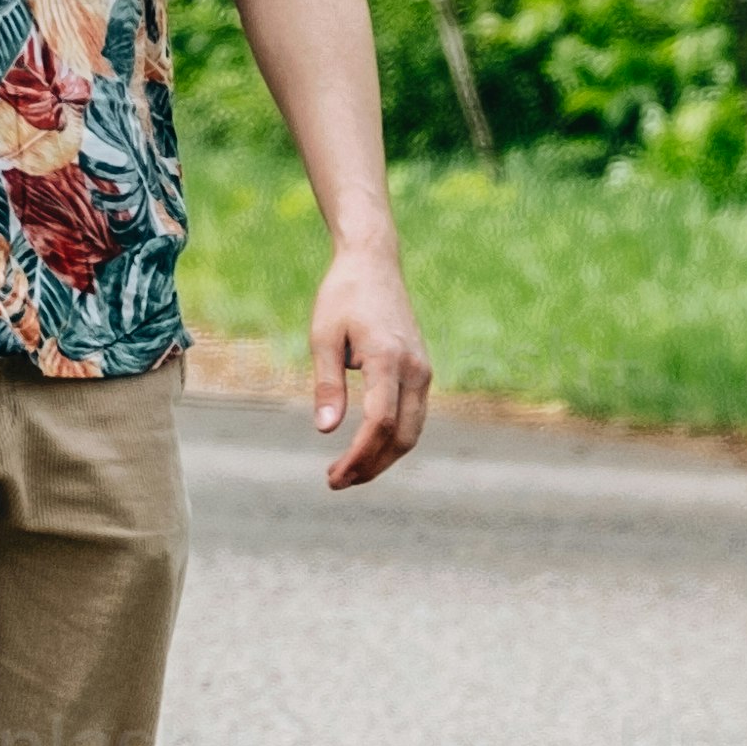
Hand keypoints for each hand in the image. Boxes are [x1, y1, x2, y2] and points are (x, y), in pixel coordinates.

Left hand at [303, 238, 431, 489]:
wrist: (374, 263)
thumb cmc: (342, 296)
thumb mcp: (323, 336)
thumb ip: (326, 384)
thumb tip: (325, 430)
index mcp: (387, 358)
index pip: (378, 422)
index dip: (358, 455)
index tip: (333, 475)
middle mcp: (414, 369)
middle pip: (401, 436)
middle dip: (371, 466)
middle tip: (336, 481)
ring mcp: (423, 371)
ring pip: (412, 432)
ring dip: (383, 458)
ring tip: (348, 472)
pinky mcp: (422, 371)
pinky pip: (413, 417)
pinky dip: (393, 440)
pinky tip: (366, 449)